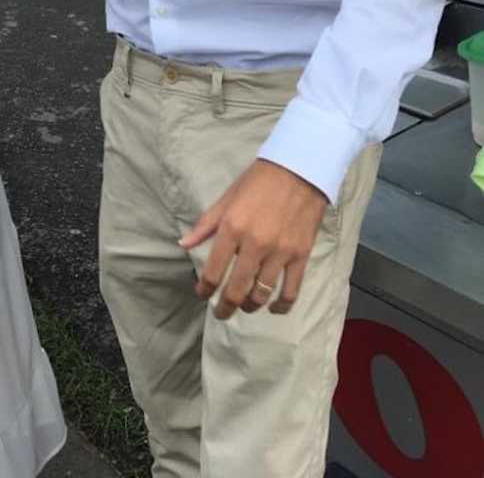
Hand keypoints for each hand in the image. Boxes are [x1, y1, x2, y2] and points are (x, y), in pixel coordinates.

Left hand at [179, 160, 327, 318]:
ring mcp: (279, 252)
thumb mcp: (227, 199)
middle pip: (236, 289)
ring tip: (245, 306)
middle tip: (221, 313)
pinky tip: (273, 308)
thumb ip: (205, 225)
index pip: (212, 270)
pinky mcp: (300, 255)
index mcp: (232, 228)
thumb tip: (184, 244)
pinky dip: (281, 305)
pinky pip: (291, 290)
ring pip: (261, 294)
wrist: (298, 170)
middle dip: (225, 307)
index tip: (201, 294)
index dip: (204, 289)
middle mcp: (254, 244)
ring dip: (250, 306)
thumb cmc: (258, 182)